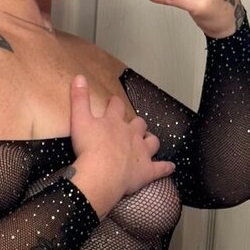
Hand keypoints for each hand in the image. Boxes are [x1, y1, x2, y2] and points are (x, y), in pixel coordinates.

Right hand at [66, 75, 174, 217]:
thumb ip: (79, 99)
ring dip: (151, 140)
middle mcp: (131, 134)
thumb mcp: (79, 120)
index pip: (117, 106)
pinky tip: (171, 167)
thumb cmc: (89, 147)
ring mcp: (142, 152)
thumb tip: (79, 76)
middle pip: (138, 123)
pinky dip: (166, 167)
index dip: (115, 104)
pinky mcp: (147, 170)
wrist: (101, 173)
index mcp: (114, 122)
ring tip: (148, 141)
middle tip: (132, 126)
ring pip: (152, 141)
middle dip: (136, 123)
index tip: (114, 102)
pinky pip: (161, 168)